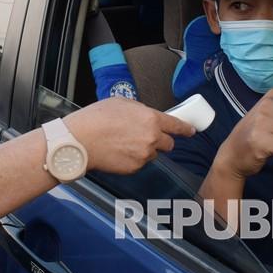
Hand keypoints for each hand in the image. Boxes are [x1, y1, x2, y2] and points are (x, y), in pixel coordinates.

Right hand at [64, 97, 195, 174]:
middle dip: (161, 141)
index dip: (186, 129)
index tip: (191, 130)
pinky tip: (118, 152)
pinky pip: (139, 163)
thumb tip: (145, 116)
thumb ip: (140, 110)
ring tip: (123, 143)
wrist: (80, 141)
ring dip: (144, 150)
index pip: (177, 126)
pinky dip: (132, 159)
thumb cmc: (96, 119)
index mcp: (151, 119)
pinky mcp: (134, 168)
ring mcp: (144, 155)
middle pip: (168, 144)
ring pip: (152, 154)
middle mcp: (152, 138)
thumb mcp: (121, 103)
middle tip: (145, 137)